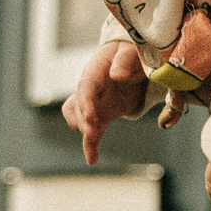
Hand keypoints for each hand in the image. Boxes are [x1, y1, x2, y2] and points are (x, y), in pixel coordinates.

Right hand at [62, 42, 145, 165]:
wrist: (132, 61)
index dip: (86, 101)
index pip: (86, 85)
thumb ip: (126, 60)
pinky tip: (92, 159)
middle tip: (93, 133)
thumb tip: (117, 74)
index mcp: (96, 69)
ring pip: (78, 119)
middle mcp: (89, 87)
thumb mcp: (132, 51)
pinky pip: (90, 131)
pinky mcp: (99, 115)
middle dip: (85, 120)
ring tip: (92, 147)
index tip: (91, 117)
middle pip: (79, 105)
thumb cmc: (131, 53)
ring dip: (85, 132)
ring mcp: (92, 103)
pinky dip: (90, 145)